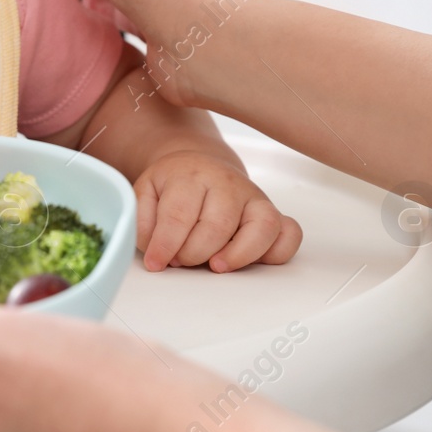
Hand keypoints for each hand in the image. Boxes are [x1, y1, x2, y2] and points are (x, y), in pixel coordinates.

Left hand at [134, 149, 301, 272]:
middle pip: (218, 225)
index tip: (155, 263)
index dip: (165, 245)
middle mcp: (228, 184)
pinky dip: (277, 252)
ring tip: (216, 266)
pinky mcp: (273, 212)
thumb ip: (141, 216)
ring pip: (262, 227)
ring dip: (239, 255)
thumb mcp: (146, 190)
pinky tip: (251, 261)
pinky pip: (290, 233)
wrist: (199, 164)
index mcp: (192, 176)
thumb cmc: (174, 184)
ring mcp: (255, 197)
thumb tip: (151, 248)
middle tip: (180, 261)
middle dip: (195, 253)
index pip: (179, 215)